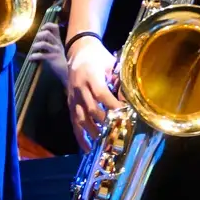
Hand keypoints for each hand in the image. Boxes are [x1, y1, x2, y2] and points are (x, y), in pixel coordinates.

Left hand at [26, 20, 68, 89]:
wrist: (65, 71)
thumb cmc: (57, 59)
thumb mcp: (55, 48)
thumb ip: (49, 42)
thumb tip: (38, 37)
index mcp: (58, 40)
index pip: (55, 27)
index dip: (48, 25)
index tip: (42, 28)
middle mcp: (57, 44)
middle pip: (48, 33)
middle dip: (39, 35)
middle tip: (36, 40)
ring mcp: (55, 51)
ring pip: (44, 44)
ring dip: (36, 45)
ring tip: (33, 48)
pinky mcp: (53, 58)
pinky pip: (42, 55)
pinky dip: (34, 56)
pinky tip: (31, 58)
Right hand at [67, 35, 120, 149]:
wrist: (78, 50)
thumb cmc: (98, 56)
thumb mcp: (111, 62)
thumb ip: (118, 79)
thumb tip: (130, 99)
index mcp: (91, 76)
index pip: (101, 94)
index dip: (113, 106)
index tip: (125, 115)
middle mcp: (80, 88)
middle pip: (91, 109)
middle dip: (105, 123)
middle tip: (118, 132)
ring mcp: (73, 97)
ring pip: (80, 119)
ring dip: (92, 132)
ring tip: (104, 142)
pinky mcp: (70, 104)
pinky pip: (74, 122)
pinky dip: (80, 137)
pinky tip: (88, 148)